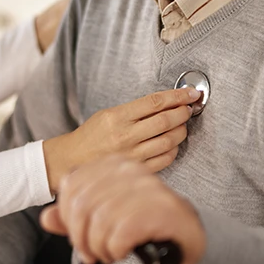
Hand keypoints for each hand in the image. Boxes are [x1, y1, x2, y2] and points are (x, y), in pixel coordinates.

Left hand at [40, 154, 205, 263]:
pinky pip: (120, 233)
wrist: (189, 238)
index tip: (78, 236)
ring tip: (110, 254)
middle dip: (81, 237)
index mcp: (114, 164)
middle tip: (92, 253)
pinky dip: (115, 249)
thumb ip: (75, 217)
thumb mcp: (106, 218)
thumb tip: (46, 218)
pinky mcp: (161, 210)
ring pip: (99, 220)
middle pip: (82, 204)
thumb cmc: (145, 225)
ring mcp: (148, 188)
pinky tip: (124, 252)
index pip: (71, 185)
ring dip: (100, 247)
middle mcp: (130, 170)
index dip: (67, 216)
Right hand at [41, 86, 198, 191]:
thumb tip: (166, 103)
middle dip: (183, 112)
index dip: (177, 96)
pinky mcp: (137, 170)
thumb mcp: (108, 114)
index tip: (190, 93)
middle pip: (165, 121)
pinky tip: (172, 143)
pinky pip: (165, 159)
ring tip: (181, 125)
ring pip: (168, 141)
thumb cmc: (92, 135)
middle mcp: (125, 136)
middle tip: (188, 108)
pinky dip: (174, 149)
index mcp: (116, 117)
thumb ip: (135, 110)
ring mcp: (132, 155)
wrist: (73, 160)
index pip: (154, 102)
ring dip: (181, 131)